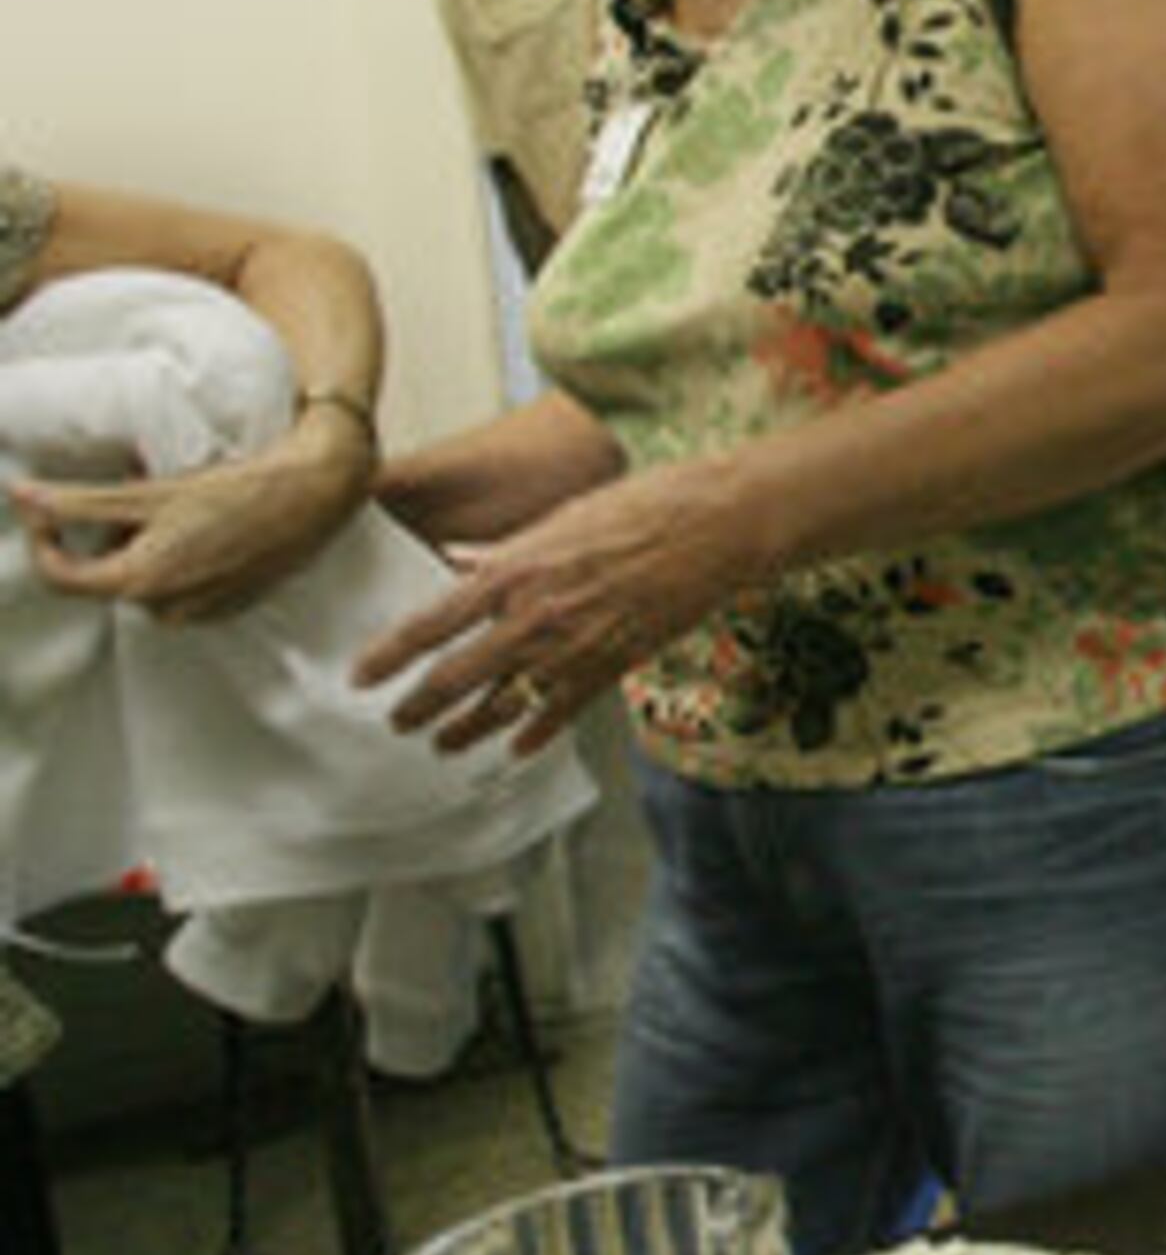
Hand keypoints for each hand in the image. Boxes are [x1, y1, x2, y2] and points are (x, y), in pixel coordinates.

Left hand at [11, 409, 375, 620]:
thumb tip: (23, 496)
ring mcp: (201, 613)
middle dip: (111, 536)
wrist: (318, 494)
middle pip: (107, 575)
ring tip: (179, 506)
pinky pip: (182, 587)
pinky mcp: (230, 607)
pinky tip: (208, 526)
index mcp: (141, 582)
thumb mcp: (151, 494)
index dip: (43, 539)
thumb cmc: (241, 490)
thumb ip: (79, 502)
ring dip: (149, 546)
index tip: (46, 508)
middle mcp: (168, 609)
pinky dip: (182, 558)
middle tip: (139, 492)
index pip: (60, 576)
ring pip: (146, 579)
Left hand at [351, 455, 756, 756]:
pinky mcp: (612, 666)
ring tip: (442, 744)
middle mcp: (535, 618)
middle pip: (456, 677)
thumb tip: (458, 558)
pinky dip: (535, 733)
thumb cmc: (642, 507)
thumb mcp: (559, 518)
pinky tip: (518, 747)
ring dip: (466, 730)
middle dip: (418, 706)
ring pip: (504, 705)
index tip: (361, 677)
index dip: (389, 656)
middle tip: (396, 722)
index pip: (430, 625)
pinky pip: (561, 712)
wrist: (715, 528)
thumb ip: (503, 550)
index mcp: (514, 574)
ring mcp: (574, 649)